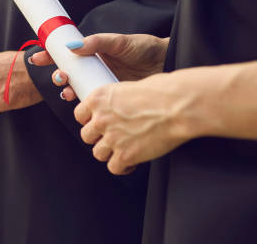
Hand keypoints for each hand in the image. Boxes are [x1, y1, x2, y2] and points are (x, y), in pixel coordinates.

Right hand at [31, 33, 168, 100]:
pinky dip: (83, 105)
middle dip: (57, 76)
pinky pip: (91, 104)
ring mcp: (99, 84)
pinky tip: (82, 105)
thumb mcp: (119, 42)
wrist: (167, 64)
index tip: (37, 58)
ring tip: (68, 91)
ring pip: (76, 90)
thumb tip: (72, 46)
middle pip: (67, 74)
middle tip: (60, 76)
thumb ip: (97, 42)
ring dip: (67, 91)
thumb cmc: (144, 48)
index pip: (64, 54)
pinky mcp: (109, 99)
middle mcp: (92, 69)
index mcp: (91, 53)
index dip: (49, 56)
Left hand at [74, 70, 202, 174]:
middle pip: (86, 136)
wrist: (177, 106)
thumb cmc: (161, 93)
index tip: (97, 124)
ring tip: (124, 149)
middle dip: (99, 138)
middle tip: (113, 137)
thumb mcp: (128, 88)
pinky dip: (122, 167)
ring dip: (110, 153)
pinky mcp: (125, 155)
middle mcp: (100, 119)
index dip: (89, 121)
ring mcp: (111, 138)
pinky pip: (114, 168)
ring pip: (98, 153)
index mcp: (98, 98)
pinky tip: (132, 161)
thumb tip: (116, 108)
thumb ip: (115, 101)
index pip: (79, 115)